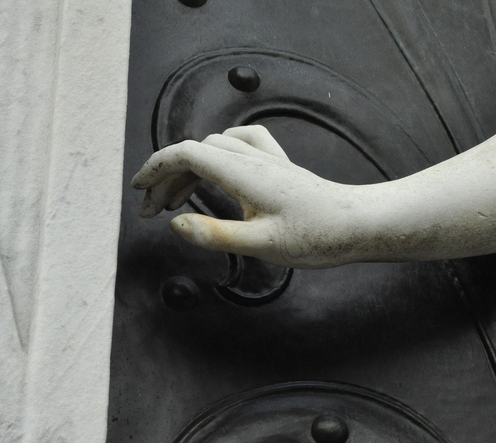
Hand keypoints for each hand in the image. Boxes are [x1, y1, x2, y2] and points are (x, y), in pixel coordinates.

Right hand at [131, 126, 347, 267]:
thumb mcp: (261, 245)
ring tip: (176, 202)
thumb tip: (176, 224)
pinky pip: (243, 144)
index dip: (156, 168)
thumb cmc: (316, 236)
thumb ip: (215, 235)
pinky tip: (217, 171)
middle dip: (167, 178)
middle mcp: (254, 160)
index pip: (187, 155)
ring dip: (190, 169)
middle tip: (153, 211)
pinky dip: (219, 154)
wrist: (357, 224)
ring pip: (215, 148)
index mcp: (244, 174)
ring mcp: (268, 161)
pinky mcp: (280, 167)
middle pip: (196, 152)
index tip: (138, 190)